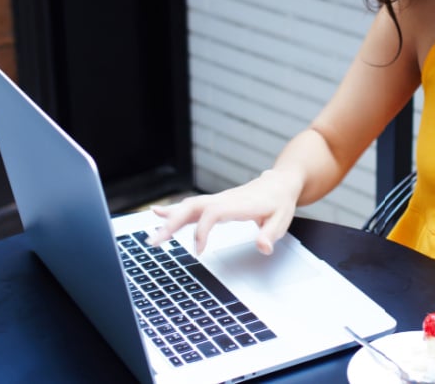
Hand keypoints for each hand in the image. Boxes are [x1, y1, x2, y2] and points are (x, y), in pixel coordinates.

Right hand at [145, 169, 302, 254]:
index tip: (198, 250)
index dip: (202, 231)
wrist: (279, 183)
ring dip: (169, 219)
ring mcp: (217, 200)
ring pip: (188, 206)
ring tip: (152, 233)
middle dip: (172, 224)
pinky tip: (158, 214)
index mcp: (238, 204)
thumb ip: (271, 234)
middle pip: (192, 208)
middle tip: (155, 241)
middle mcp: (223, 199)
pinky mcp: (214, 203)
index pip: (212, 213)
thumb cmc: (279, 202)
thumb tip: (263, 247)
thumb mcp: (282, 219)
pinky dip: (173, 210)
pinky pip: (191, 206)